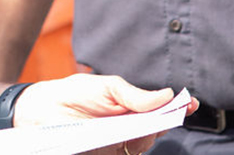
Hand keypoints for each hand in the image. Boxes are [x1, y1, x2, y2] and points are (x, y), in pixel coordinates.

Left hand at [13, 73, 198, 154]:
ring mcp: (118, 145)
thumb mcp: (107, 86)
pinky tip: (121, 140)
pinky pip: (123, 154)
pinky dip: (127, 148)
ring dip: (140, 138)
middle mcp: (130, 127)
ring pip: (140, 146)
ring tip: (130, 127)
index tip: (191, 104)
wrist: (42, 110)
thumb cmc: (76, 93)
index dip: (179, 108)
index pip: (162, 109)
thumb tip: (167, 95)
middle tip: (160, 118)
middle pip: (155, 130)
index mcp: (133, 106)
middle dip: (161, 124)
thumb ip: (135, 95)